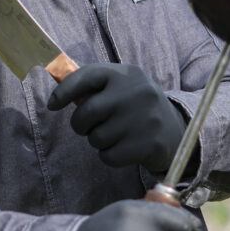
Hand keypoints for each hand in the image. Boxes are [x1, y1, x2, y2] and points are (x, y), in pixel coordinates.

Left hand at [46, 62, 185, 172]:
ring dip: (97, 140)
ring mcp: (144, 119)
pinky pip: (108, 156)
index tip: (52, 104)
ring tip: (114, 134)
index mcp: (126, 73)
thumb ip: (93, 86)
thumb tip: (55, 92)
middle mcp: (136, 92)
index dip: (64, 91)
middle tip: (88, 126)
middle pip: (87, 112)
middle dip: (80, 124)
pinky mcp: (148, 145)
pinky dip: (109, 156)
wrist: (176, 130)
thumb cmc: (136, 106)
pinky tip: (122, 148)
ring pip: (96, 137)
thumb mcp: (121, 86)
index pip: (86, 76)